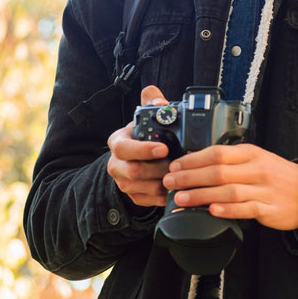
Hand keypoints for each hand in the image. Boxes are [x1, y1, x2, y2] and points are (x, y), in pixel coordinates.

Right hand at [107, 85, 171, 207]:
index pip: (125, 148)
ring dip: (163, 182)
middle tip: (177, 163)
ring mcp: (124, 183)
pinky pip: (150, 200)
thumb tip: (157, 98)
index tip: (164, 148)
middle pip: (134, 171)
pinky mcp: (134, 197)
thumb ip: (151, 103)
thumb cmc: (143, 136)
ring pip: (144, 188)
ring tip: (180, 174)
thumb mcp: (145, 118)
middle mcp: (116, 164)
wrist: (135, 158)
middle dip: (158, 168)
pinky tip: (177, 187)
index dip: (144, 150)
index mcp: (118, 143)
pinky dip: (165, 195)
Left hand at [163, 143, 297, 231]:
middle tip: (169, 183)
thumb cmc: (276, 176)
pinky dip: (227, 210)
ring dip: (201, 195)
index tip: (174, 166)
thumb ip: (231, 160)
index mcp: (250, 153)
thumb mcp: (256, 159)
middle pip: (218, 171)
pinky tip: (212, 211)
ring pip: (228, 191)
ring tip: (181, 200)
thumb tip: (196, 162)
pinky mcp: (269, 208)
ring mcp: (264, 189)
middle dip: (190, 177)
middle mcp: (256, 169)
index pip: (217, 153)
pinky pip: (246, 208)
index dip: (192, 160)